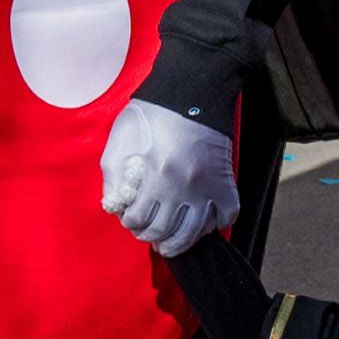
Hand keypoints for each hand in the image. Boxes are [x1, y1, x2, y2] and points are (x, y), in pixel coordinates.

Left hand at [98, 100, 240, 251]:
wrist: (190, 93)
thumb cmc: (150, 116)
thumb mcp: (119, 143)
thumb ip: (112, 178)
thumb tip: (115, 206)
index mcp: (153, 176)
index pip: (138, 219)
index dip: (131, 223)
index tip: (131, 218)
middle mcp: (181, 186)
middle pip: (163, 231)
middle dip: (150, 236)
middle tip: (147, 233)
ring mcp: (207, 187)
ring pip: (193, 233)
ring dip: (178, 244)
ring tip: (168, 245)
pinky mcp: (225, 183)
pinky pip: (225, 216)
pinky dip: (213, 226)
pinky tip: (200, 225)